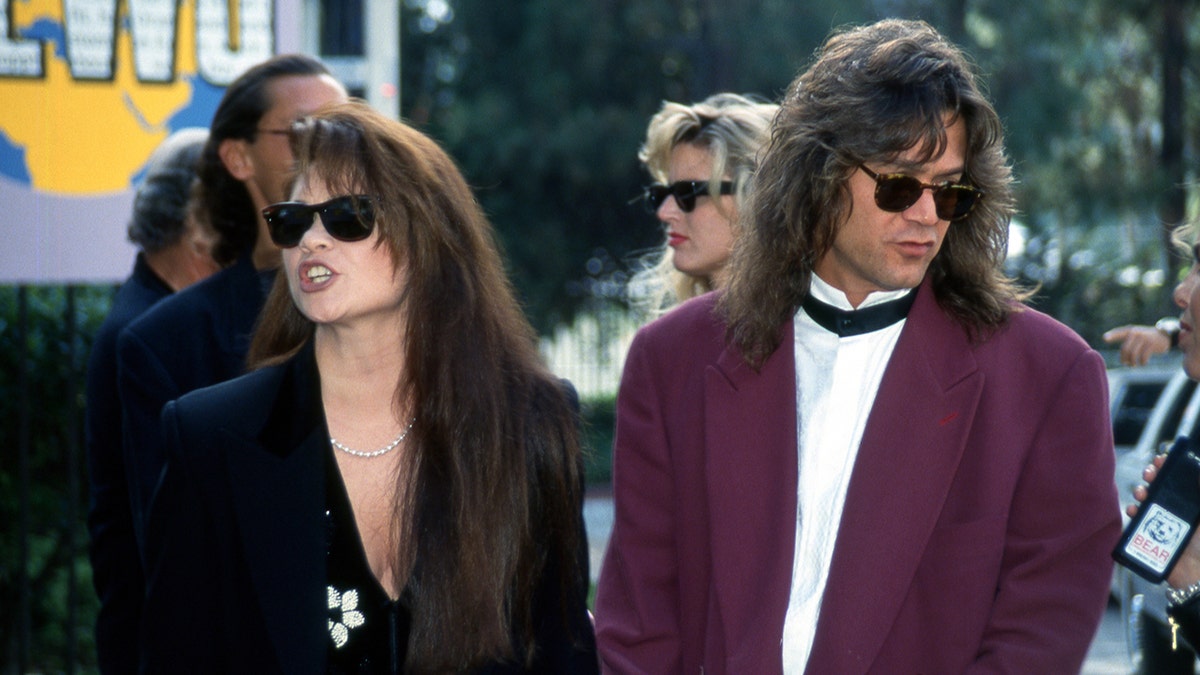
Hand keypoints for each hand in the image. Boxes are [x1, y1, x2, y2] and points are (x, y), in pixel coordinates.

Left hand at [1104, 325, 1171, 366]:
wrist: (1164, 335)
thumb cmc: (1145, 338)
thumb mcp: (1136, 335)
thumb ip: (1126, 340)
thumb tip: (1114, 349)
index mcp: (1130, 331)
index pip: (1119, 333)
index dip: (1112, 336)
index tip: (1104, 339)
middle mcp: (1136, 333)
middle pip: (1125, 349)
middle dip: (1124, 359)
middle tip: (1126, 364)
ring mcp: (1144, 338)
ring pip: (1133, 354)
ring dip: (1132, 362)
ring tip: (1133, 365)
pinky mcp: (1152, 345)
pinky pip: (1143, 357)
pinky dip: (1142, 362)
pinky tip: (1142, 363)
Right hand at [1128, 453, 1199, 588]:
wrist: (1198, 575)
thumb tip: (1197, 469)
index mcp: (1193, 505)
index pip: (1180, 480)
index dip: (1170, 468)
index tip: (1162, 460)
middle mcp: (1178, 511)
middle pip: (1161, 487)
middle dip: (1153, 476)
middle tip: (1150, 473)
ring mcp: (1163, 523)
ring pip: (1147, 500)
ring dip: (1141, 491)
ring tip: (1142, 492)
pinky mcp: (1150, 536)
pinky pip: (1138, 520)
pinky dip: (1133, 512)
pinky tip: (1134, 509)